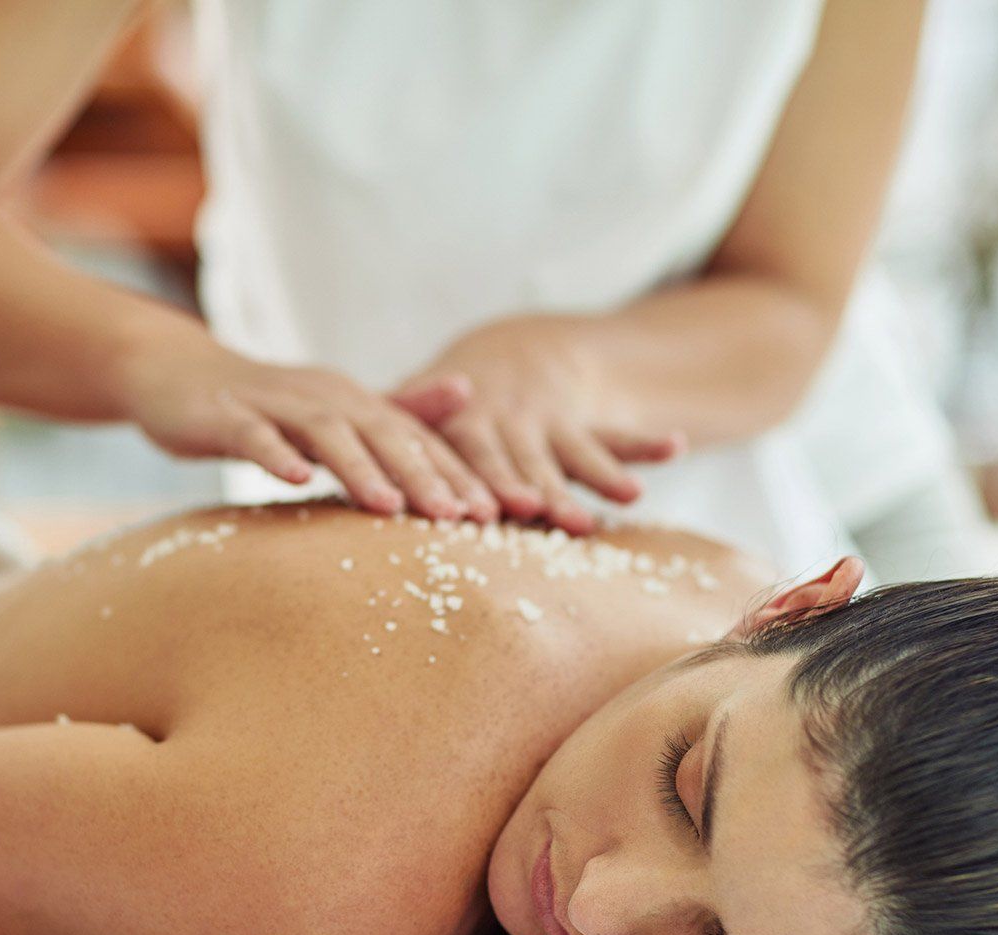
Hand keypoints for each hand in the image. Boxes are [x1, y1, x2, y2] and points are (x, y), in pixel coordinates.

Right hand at [122, 333, 496, 520]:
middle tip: (462, 517)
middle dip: (425, 474)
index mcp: (354, 401)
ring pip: (326, 432)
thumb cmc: (264, 406)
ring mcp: (273, 402)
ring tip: (391, 506)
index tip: (497, 513)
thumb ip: (397, 409)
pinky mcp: (225, 414)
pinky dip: (276, 454)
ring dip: (360, 467)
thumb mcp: (334, 409)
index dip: (456, 473)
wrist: (174, 373)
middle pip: (383, 433)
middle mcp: (323, 395)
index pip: (415, 439)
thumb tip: (468, 394)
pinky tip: (297, 479)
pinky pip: (254, 434)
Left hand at [393, 316, 685, 533]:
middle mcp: (510, 425)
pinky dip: (643, 444)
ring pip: (574, 454)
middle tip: (548, 515)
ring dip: (599, 474)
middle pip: (524, 461)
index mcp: (465, 426)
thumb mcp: (419, 410)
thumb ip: (389, 426)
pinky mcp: (586, 429)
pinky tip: (673, 449)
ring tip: (626, 498)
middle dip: (538, 487)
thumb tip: (324, 435)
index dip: (472, 483)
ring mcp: (552, 427)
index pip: (466, 457)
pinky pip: (616, 435)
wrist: (513, 357)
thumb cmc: (451, 408)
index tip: (477, 512)